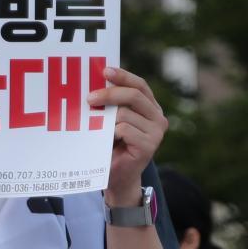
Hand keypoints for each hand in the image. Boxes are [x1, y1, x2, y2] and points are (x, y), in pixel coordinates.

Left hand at [87, 67, 167, 207]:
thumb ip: (111, 104)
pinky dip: (110, 134)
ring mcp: (156, 132)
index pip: (139, 85)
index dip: (123, 76)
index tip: (105, 70)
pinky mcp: (149, 146)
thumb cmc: (111, 146)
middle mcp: (158, 117)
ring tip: (98, 131)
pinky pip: (124, 130)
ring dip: (106, 120)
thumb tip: (94, 83)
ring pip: (125, 114)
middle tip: (89, 98)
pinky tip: (107, 142)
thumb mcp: (112, 120)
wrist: (117, 178)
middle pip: (134, 95)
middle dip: (109, 94)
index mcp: (150, 107)